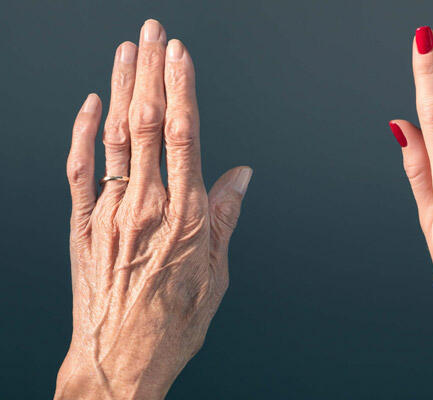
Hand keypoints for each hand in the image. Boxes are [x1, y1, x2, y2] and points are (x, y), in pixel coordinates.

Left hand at [55, 20, 251, 398]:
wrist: (120, 361)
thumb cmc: (172, 323)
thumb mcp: (216, 274)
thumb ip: (225, 217)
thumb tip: (240, 176)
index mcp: (186, 217)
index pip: (184, 136)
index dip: (181, 89)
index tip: (181, 55)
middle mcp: (147, 206)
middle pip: (148, 124)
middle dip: (151, 72)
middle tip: (155, 33)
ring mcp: (110, 213)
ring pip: (114, 137)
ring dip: (120, 89)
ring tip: (127, 51)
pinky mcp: (83, 226)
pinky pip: (79, 170)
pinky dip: (83, 133)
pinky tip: (90, 104)